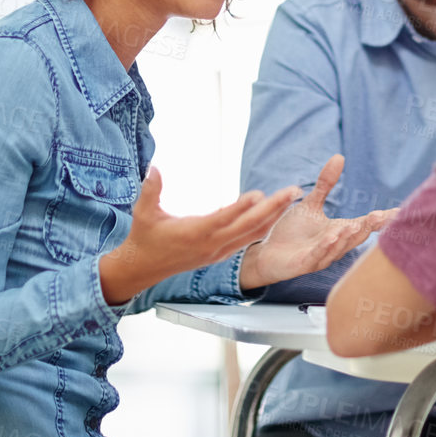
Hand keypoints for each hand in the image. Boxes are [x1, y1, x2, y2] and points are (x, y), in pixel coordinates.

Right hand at [99, 167, 300, 305]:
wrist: (143, 268)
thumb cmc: (144, 237)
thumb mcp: (143, 213)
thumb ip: (151, 190)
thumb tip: (153, 168)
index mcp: (194, 234)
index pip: (222, 220)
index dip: (240, 208)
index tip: (258, 194)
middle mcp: (211, 245)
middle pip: (247, 227)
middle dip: (273, 208)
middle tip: (293, 191)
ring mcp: (217, 251)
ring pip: (252, 234)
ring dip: (274, 216)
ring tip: (291, 199)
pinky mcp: (219, 253)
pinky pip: (247, 240)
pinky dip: (263, 226)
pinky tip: (275, 215)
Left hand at [239, 155, 395, 291]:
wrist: (268, 253)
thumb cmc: (293, 232)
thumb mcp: (311, 204)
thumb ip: (326, 183)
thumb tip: (339, 156)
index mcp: (339, 232)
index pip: (365, 225)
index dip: (382, 219)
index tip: (400, 212)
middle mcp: (335, 246)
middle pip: (356, 236)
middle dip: (369, 227)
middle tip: (382, 216)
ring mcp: (321, 256)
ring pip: (339, 247)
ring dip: (347, 237)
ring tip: (355, 225)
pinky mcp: (304, 263)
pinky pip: (317, 255)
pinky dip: (325, 247)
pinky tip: (331, 236)